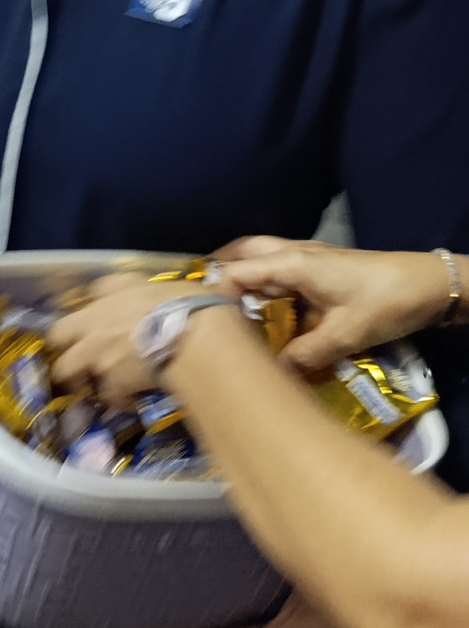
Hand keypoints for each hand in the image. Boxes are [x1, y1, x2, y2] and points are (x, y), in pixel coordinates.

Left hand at [47, 274, 191, 405]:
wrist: (193, 339)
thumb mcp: (174, 286)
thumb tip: (175, 299)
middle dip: (65, 346)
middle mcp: (95, 322)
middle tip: (81, 357)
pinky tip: (132, 402)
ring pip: (67, 370)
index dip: (92, 309)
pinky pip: (107, 397)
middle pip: (58, 333)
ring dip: (79, 378)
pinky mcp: (110, 382)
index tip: (99, 320)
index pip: (93, 292)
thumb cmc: (193, 306)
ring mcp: (97, 354)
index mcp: (113, 295)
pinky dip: (118, 401)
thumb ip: (159, 294)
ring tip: (97, 386)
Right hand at [214, 237, 456, 371]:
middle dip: (219, 270)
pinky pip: (282, 271)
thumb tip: (271, 375)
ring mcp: (310, 258)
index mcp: (292, 263)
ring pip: (263, 259)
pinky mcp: (324, 268)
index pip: (233, 272)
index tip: (195, 319)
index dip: (210, 292)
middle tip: (202, 300)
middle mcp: (294, 254)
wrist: (433, 285)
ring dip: (244, 276)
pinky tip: (267, 312)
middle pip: (244, 252)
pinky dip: (266, 284)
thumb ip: (304, 355)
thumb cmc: (386, 302)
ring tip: (228, 309)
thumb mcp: (345, 334)